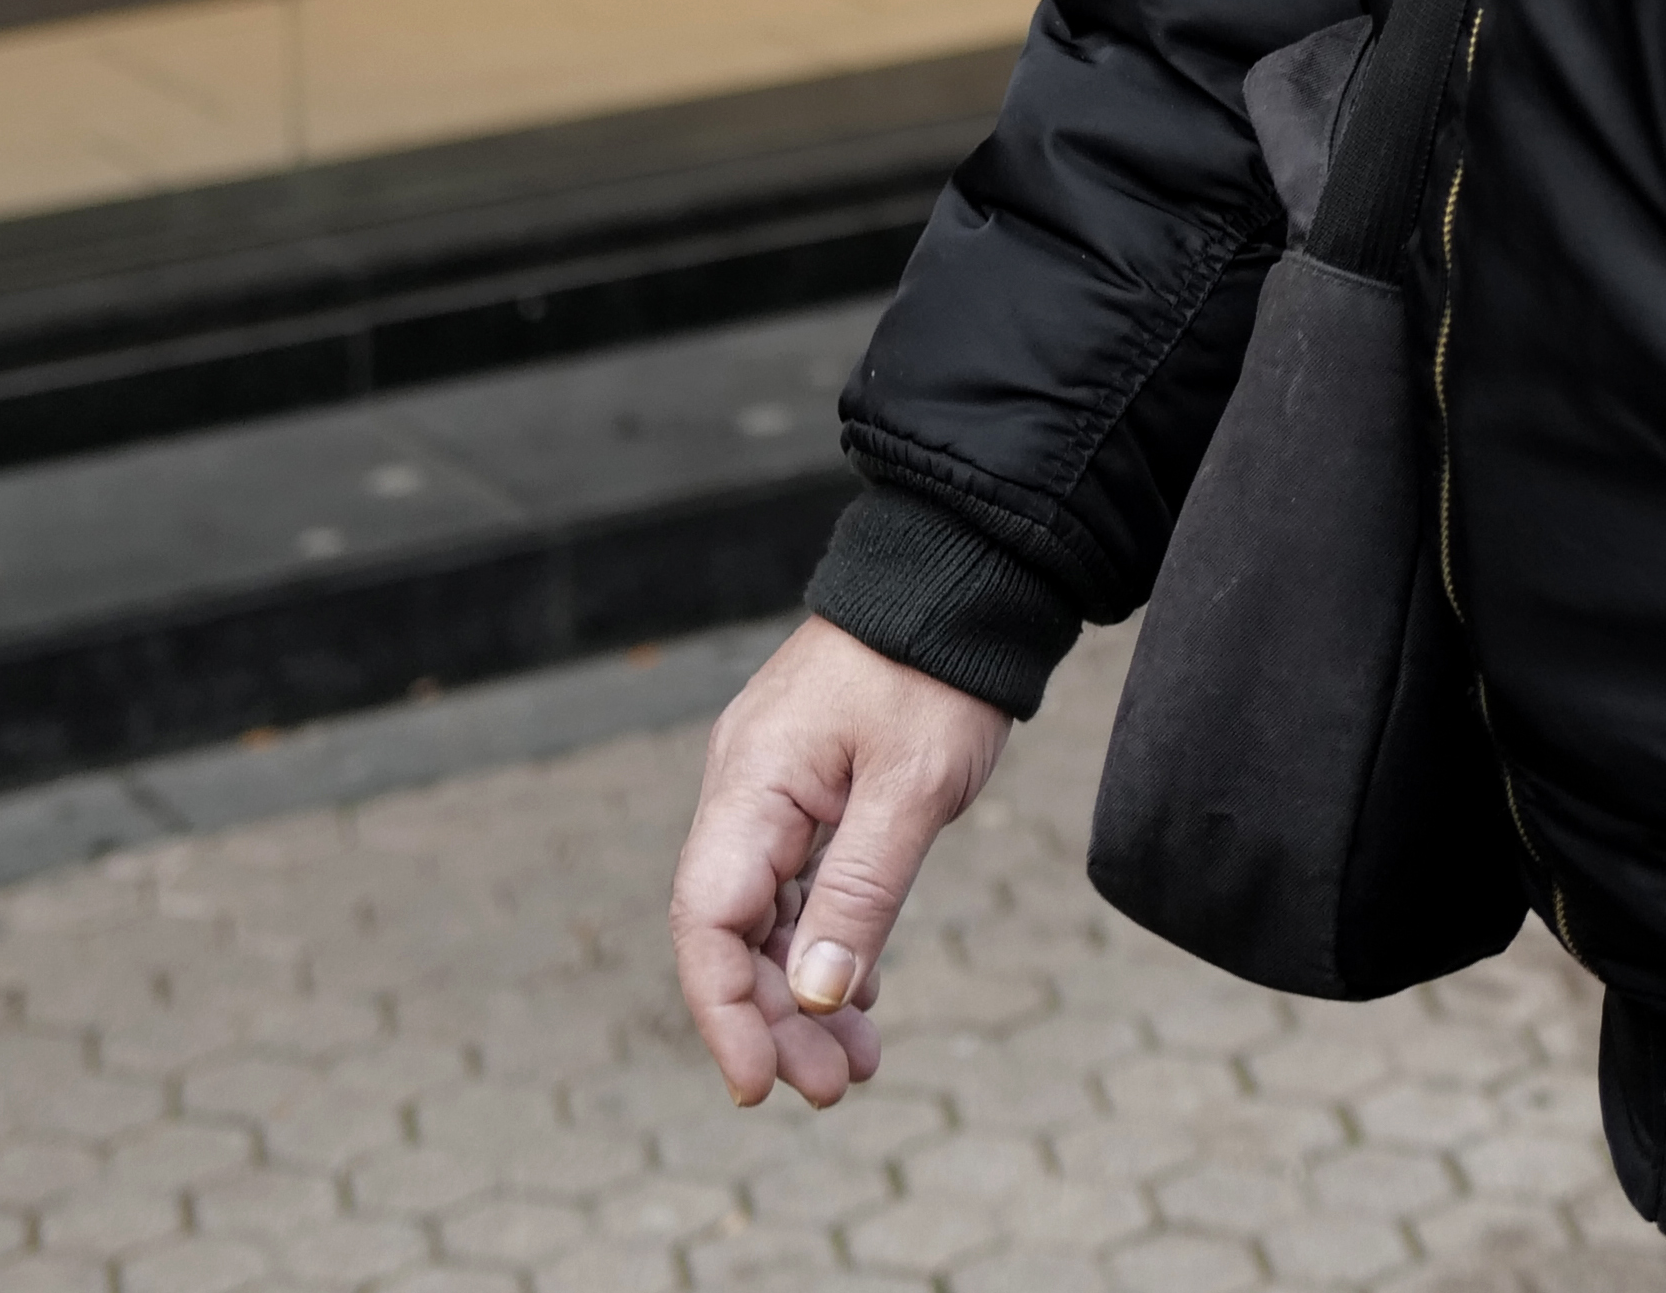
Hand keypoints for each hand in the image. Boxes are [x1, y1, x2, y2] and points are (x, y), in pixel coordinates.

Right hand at [668, 615, 1014, 1107]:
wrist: (960, 577)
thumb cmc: (934, 670)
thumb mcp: (911, 788)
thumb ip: (860, 893)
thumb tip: (811, 996)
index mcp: (751, 785)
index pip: (704, 921)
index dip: (723, 1011)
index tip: (761, 1084)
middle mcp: (746, 793)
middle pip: (732, 934)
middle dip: (773, 1020)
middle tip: (833, 1088)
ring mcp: (776, 794)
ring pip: (767, 921)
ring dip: (801, 997)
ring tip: (854, 1067)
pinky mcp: (812, 795)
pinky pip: (799, 890)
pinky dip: (825, 949)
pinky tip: (857, 1002)